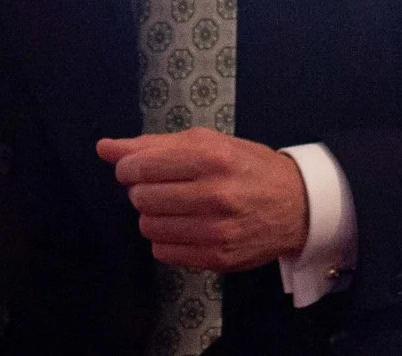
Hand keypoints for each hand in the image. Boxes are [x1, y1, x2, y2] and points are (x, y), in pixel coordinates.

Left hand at [94, 129, 310, 271]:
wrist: (297, 205)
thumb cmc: (248, 167)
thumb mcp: (209, 143)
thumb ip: (154, 145)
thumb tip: (104, 148)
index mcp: (211, 157)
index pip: (141, 166)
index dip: (129, 169)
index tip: (138, 169)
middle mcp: (214, 194)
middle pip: (141, 198)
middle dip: (143, 191)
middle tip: (163, 187)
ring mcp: (216, 230)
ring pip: (148, 227)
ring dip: (153, 216)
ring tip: (175, 208)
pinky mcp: (217, 259)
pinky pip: (163, 252)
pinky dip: (166, 239)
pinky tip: (185, 227)